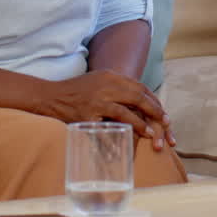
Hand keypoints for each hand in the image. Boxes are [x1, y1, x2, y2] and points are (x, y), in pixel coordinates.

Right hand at [37, 71, 175, 150]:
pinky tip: (129, 141)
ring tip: (151, 133)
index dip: (154, 100)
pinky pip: (108, 127)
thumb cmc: (76, 90)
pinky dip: (120, 135)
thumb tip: (140, 97)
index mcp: (110, 76)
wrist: (50, 96)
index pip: (139, 87)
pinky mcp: (88, 116)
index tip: (163, 112)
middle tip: (166, 123)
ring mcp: (97, 101)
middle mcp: (106, 86)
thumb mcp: (99, 80)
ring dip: (142, 124)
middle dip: (155, 111)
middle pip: (137, 97)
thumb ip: (117, 86)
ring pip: (126, 112)